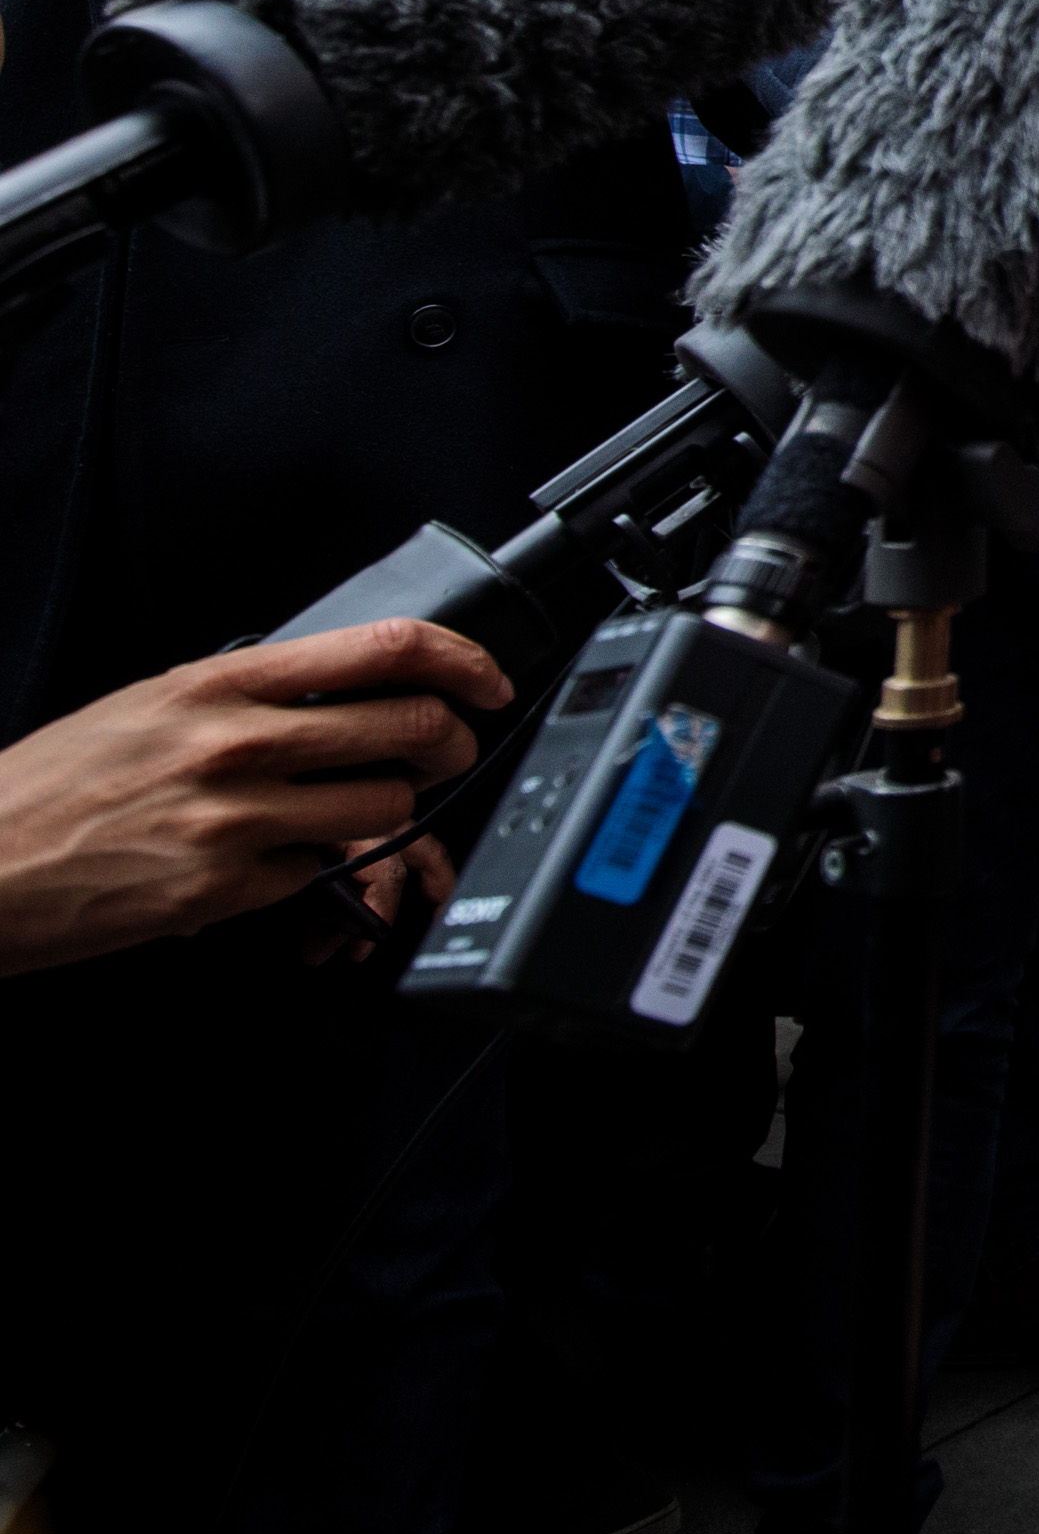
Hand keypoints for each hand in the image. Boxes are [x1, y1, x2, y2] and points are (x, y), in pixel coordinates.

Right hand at [0, 617, 505, 979]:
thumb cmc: (55, 784)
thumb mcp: (151, 706)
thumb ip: (247, 693)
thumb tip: (337, 689)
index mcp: (218, 683)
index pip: (383, 647)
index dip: (462, 660)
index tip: (487, 681)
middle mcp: (235, 742)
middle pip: (410, 726)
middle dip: (450, 743)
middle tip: (446, 752)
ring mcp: (235, 817)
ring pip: (385, 804)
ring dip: (388, 809)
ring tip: (349, 808)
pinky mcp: (226, 886)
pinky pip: (320, 870)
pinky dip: (311, 868)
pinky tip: (266, 860)